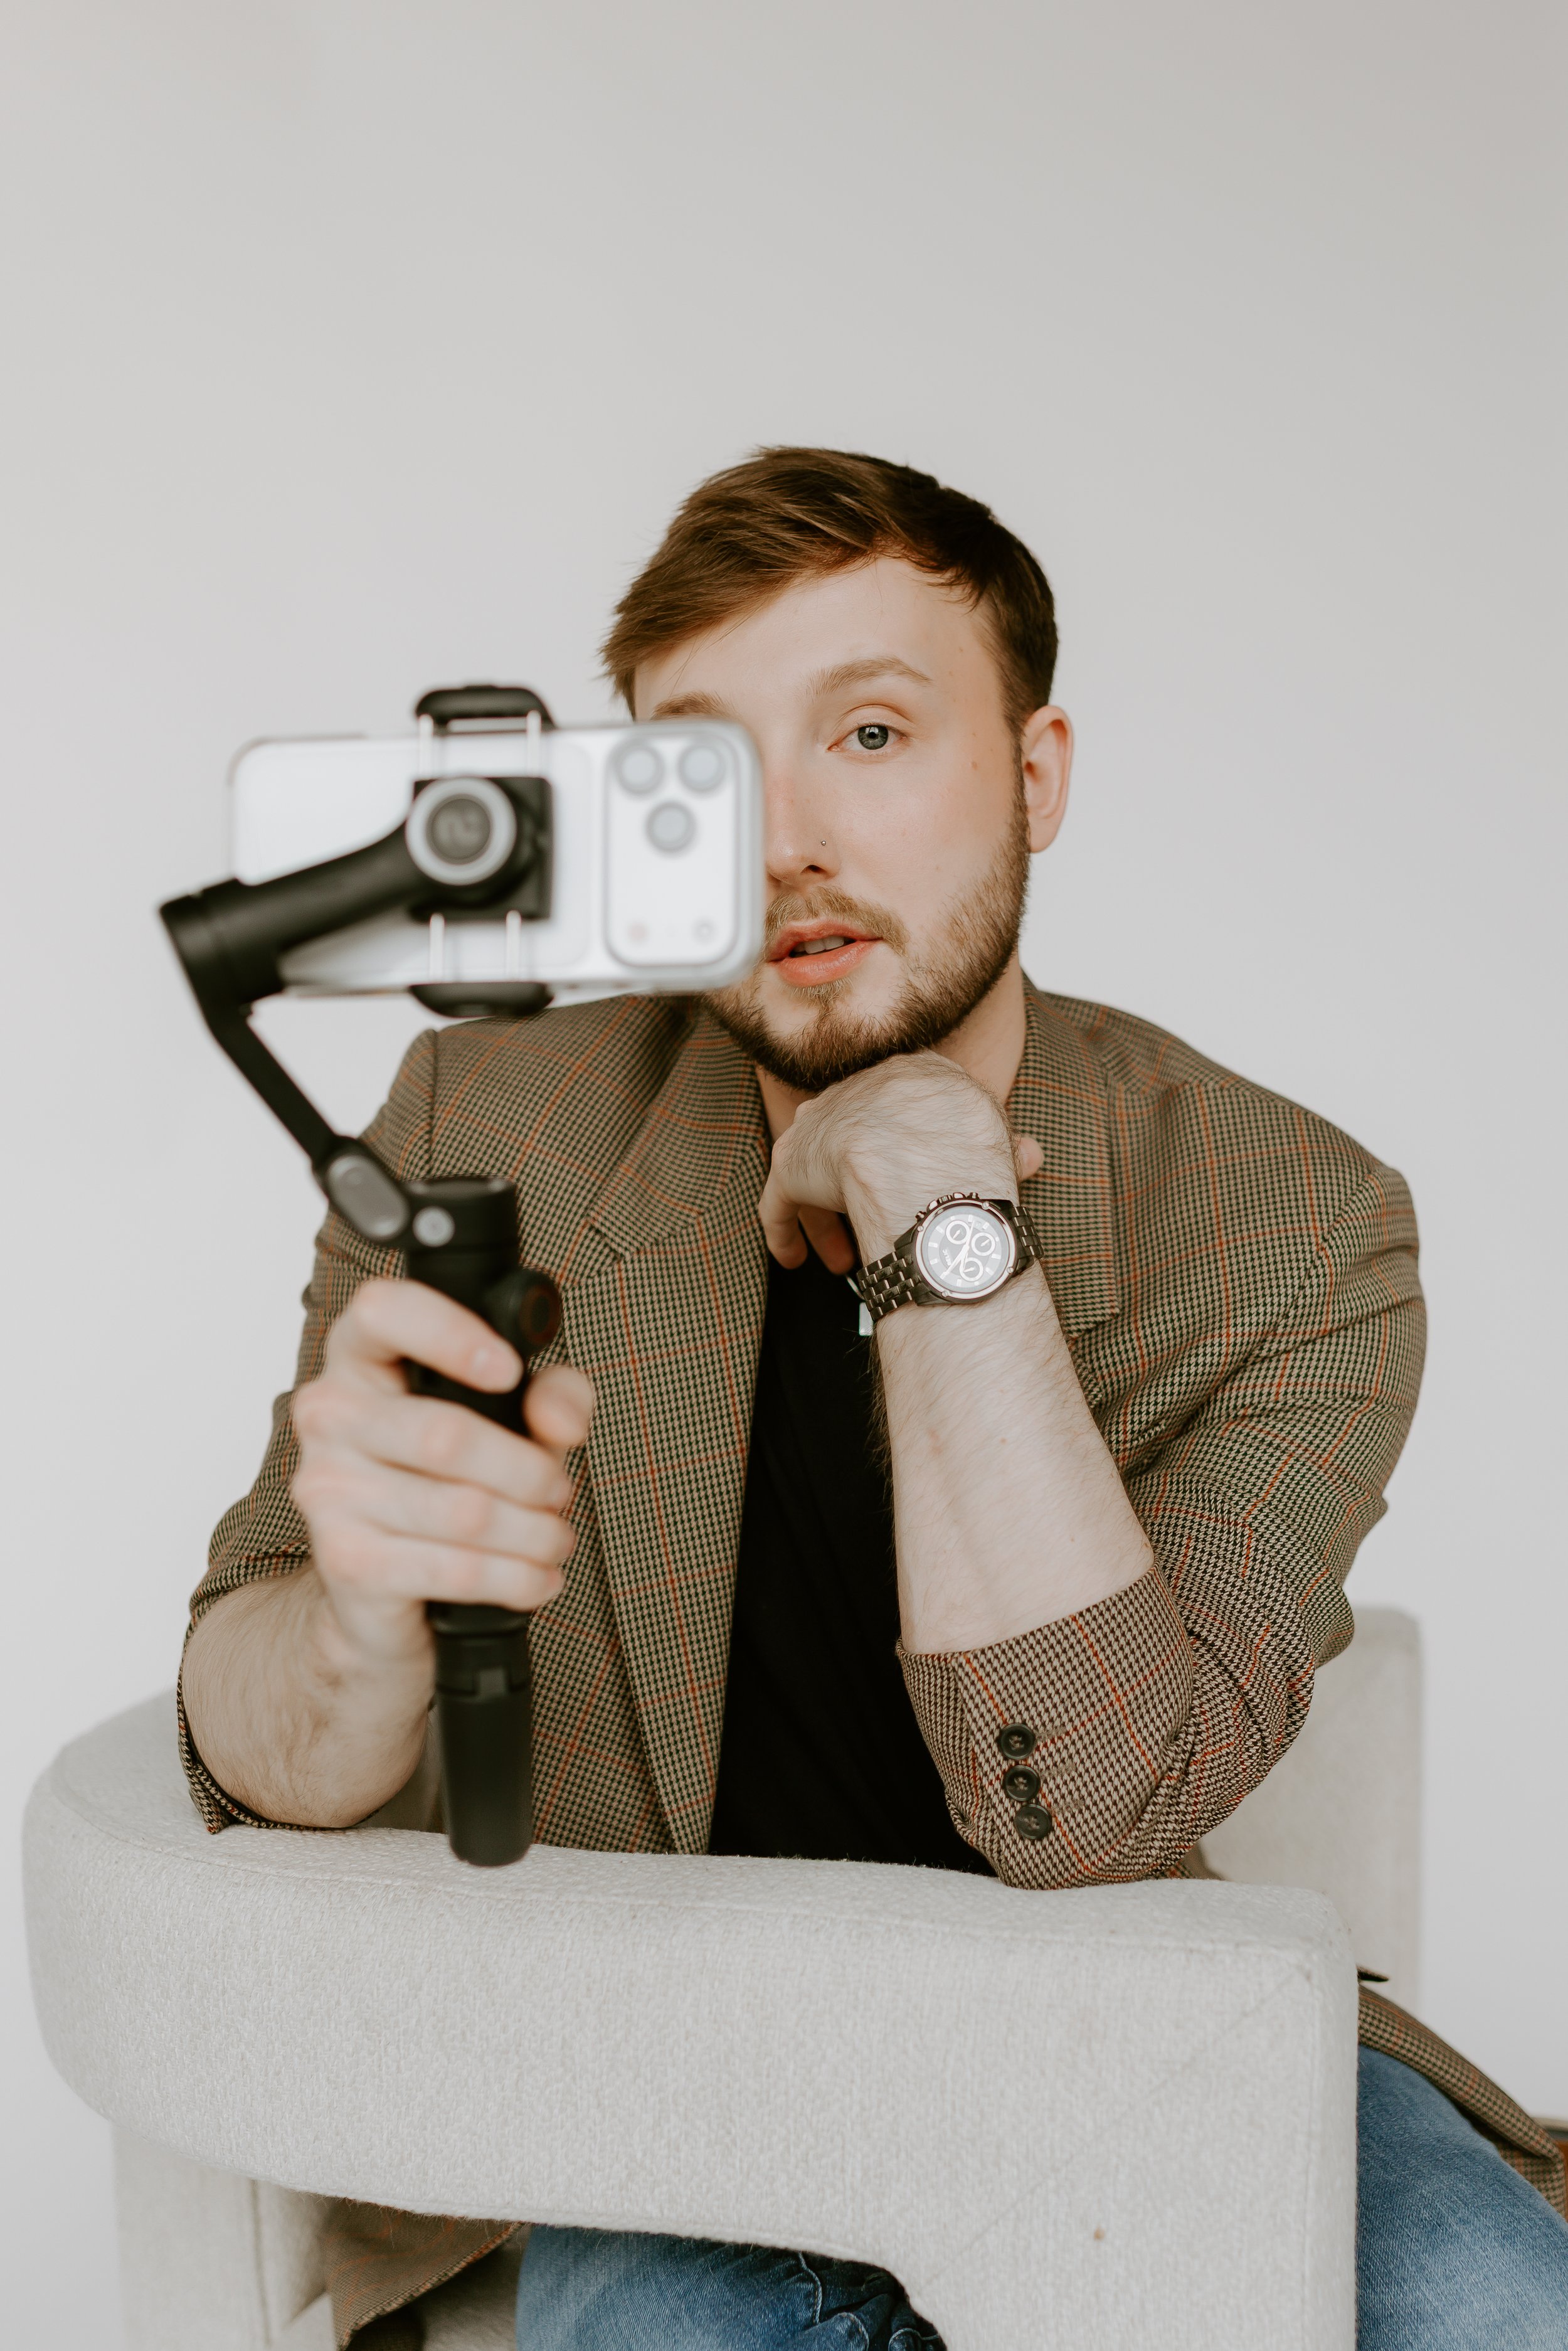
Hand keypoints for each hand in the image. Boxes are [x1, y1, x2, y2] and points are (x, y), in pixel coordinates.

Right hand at [290, 1279, 593, 1667]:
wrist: (380, 1585)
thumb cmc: (446, 1479)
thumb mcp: (511, 1419)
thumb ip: (552, 1396)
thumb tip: (562, 1419)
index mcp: (360, 1357)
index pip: (382, 1311)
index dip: (450, 1333)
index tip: (509, 1370)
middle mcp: (329, 1414)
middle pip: (446, 1435)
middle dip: (528, 1472)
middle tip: (558, 1491)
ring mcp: (328, 1489)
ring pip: (463, 1510)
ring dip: (534, 1532)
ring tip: (556, 1539)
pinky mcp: (346, 1560)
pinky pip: (454, 1569)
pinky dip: (516, 1578)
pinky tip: (539, 1578)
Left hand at [759, 1053, 1043, 1272]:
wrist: (926, 1157)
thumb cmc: (972, 1150)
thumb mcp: (999, 1137)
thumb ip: (1004, 1144)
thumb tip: (1029, 1155)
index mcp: (912, 1073)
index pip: (900, 1111)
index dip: (905, 1153)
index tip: (915, 1184)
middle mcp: (859, 1087)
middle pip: (854, 1137)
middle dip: (861, 1183)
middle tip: (876, 1221)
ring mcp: (820, 1123)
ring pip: (816, 1170)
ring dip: (827, 1218)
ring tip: (840, 1259)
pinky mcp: (792, 1162)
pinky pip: (781, 1201)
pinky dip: (786, 1231)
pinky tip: (793, 1259)